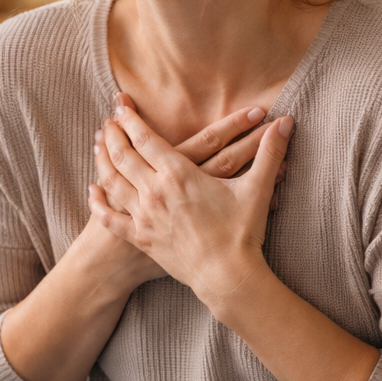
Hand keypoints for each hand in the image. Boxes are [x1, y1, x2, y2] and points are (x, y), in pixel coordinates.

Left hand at [89, 99, 293, 313]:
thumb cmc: (243, 233)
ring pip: (112, 182)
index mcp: (179, 175)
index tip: (120, 103)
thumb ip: (270, 152)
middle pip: (122, 155)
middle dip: (112, 134)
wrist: (228, 277)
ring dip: (102, 160)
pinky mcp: (141, 239)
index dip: (130, 118)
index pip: (144, 138)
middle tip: (107, 119)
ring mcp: (145, 216)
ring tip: (97, 144)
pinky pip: (111, 218)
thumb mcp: (257, 188)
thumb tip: (287, 121)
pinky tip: (94, 191)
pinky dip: (99, 203)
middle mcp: (155, 192)